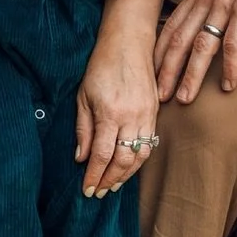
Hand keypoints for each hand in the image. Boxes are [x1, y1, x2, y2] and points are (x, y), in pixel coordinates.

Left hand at [74, 28, 160, 197]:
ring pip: (140, 155)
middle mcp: (131, 116)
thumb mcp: (83, 95)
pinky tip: (129, 166)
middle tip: (99, 192)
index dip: (94, 176)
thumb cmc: (101, 66)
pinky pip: (150, 143)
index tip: (87, 190)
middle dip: (110, 180)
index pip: (102, 154)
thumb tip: (81, 158)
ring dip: (126, 174)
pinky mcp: (155, 112)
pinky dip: (139, 159)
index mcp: (110, 112)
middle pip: (123, 160)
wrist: (128, 43)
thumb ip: (83, 128)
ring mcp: (147, 115)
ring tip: (113, 185)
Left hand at [154, 0, 236, 103]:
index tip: (150, 75)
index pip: (171, 27)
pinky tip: (228, 86)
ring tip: (184, 99)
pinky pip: (233, 43)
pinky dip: (230, 67)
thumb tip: (209, 18)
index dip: (158, 54)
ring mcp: (224, 4)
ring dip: (191, 75)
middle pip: (178, 40)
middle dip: (165, 71)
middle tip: (156, 97)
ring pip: (201, 46)